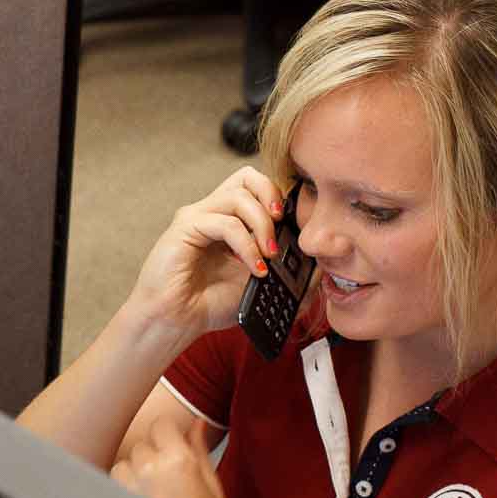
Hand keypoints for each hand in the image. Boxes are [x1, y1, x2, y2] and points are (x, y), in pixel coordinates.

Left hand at [110, 416, 229, 497]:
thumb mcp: (213, 488)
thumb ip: (200, 450)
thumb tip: (197, 423)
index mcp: (180, 462)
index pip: (160, 425)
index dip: (168, 433)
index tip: (173, 443)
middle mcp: (151, 471)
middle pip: (143, 444)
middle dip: (154, 454)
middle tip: (170, 476)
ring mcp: (131, 488)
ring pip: (124, 462)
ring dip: (136, 471)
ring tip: (157, 493)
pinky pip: (115, 484)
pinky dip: (125, 488)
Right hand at [127, 166, 285, 337]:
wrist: (175, 321)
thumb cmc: (210, 303)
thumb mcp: (262, 287)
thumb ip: (289, 274)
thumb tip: (321, 265)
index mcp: (229, 219)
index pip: (257, 187)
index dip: (280, 199)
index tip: (296, 227)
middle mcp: (212, 211)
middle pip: (247, 176)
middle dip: (273, 197)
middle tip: (283, 226)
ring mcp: (197, 217)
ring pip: (239, 196)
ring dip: (263, 226)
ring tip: (269, 256)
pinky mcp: (185, 228)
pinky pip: (225, 223)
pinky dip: (247, 245)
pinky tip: (254, 268)